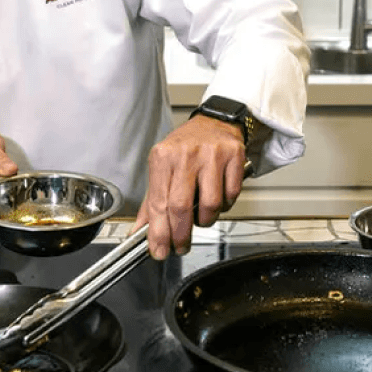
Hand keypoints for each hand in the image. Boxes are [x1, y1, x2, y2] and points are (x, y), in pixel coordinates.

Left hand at [134, 115, 246, 259]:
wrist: (214, 121)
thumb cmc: (186, 147)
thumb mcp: (163, 168)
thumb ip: (151, 202)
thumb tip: (138, 232)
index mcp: (163, 157)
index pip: (158, 203)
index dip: (159, 233)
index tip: (159, 250)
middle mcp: (185, 154)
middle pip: (181, 207)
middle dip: (180, 235)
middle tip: (181, 246)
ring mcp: (211, 154)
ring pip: (210, 205)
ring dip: (206, 220)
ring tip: (202, 216)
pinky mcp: (233, 156)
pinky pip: (230, 194)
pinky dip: (225, 204)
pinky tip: (218, 196)